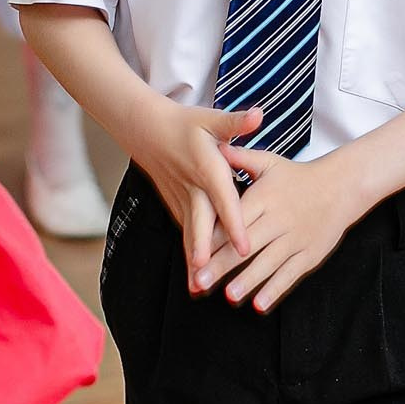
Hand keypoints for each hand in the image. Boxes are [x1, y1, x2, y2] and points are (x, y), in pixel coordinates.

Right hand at [132, 101, 262, 283]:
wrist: (146, 130)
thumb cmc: (185, 124)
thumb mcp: (211, 118)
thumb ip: (235, 122)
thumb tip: (258, 115)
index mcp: (208, 168)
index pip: (224, 200)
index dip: (234, 224)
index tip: (244, 247)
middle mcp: (194, 189)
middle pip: (200, 225)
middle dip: (203, 252)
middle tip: (207, 277)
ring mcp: (182, 200)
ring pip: (190, 235)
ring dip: (193, 262)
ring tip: (198, 288)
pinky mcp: (177, 207)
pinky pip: (186, 234)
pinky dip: (190, 256)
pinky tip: (194, 278)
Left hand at [193, 147, 365, 310]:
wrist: (341, 186)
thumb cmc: (298, 176)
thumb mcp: (270, 163)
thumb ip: (241, 158)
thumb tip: (216, 147)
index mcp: (264, 198)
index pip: (234, 221)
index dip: (213, 239)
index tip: (194, 254)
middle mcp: (278, 220)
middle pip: (246, 245)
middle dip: (221, 265)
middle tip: (200, 282)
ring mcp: (295, 239)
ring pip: (268, 263)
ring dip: (248, 281)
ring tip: (230, 296)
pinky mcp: (309, 254)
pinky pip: (290, 274)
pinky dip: (276, 289)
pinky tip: (260, 305)